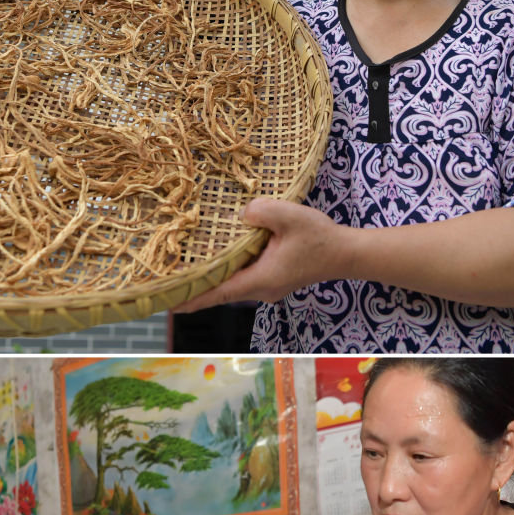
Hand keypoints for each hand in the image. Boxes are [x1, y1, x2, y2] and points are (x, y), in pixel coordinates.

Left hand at [176, 197, 347, 312]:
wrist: (346, 253)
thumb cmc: (320, 238)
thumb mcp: (291, 216)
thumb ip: (263, 211)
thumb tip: (243, 213)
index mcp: (261, 279)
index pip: (219, 293)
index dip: (193, 298)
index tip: (169, 302)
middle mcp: (261, 289)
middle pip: (221, 292)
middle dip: (195, 288)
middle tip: (167, 283)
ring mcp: (267, 287)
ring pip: (232, 285)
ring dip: (211, 280)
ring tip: (185, 271)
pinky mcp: (273, 280)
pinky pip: (243, 278)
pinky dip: (227, 273)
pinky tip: (216, 261)